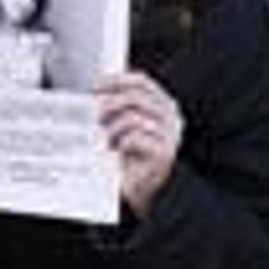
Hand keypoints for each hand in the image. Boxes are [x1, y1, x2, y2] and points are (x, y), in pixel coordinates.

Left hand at [97, 70, 183, 216]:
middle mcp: (170, 117)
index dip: (118, 80)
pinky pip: (134, 138)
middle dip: (111, 103)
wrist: (145, 188)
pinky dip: (120, 142)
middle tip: (97, 115)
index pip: (142, 82)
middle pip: (137, 96)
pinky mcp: (163, 153)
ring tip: (108, 138)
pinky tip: (117, 149)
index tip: (97, 85)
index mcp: (163, 105)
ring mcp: (169, 135)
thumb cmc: (135, 156)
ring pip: (134, 117)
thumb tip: (98, 92)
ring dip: (114, 128)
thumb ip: (121, 106)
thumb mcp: (129, 125)